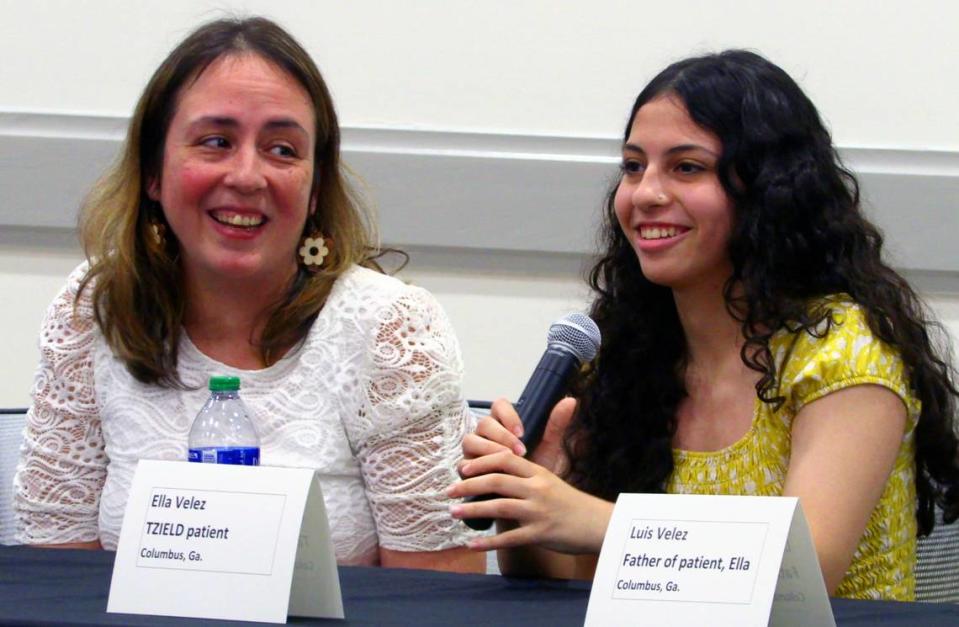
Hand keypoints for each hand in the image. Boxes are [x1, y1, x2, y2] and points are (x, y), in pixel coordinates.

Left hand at [448, 450, 611, 554]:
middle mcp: (537, 489)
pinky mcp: (540, 533)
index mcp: (537, 473)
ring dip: (472, 509)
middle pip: (496, 480)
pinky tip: (472, 544)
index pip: (504, 460)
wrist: (597, 523)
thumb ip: (525, 474)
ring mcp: (538, 511)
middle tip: (449, 491)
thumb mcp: (550, 479)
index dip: (480, 462)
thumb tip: (497, 469)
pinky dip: (489, 542)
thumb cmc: (570, 503)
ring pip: (499, 506)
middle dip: (468, 485)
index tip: (462, 468)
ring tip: (453, 512)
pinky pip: (510, 538)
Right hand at [460, 397, 576, 475]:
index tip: (522, 432)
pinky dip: (476, 469)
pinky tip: (490, 476)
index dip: (508, 415)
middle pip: (484, 423)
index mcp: (502, 424)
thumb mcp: (548, 448)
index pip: (499, 406)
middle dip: (500, 435)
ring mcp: (473, 452)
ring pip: (470, 441)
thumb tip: (571, 400)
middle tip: (518, 450)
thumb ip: (556, 424)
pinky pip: (463, 465)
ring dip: (488, 450)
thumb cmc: (534, 471)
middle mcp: (485, 435)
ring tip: (505, 461)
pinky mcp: (466, 471)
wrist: (528, 501)